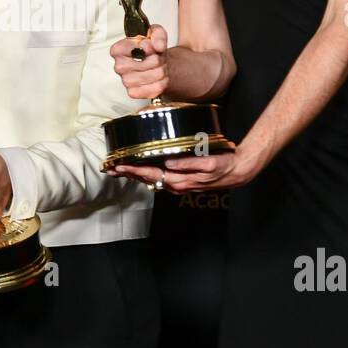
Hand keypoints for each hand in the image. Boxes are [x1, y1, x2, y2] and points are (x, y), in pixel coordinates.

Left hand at [108, 144, 260, 192]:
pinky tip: (140, 168)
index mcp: (180, 179)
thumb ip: (189, 164)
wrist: (237, 171)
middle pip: (147, 178)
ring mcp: (178, 183)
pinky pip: (159, 177)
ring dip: (135, 174)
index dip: (134, 169)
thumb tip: (170, 164)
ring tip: (119, 168)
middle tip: (111, 167)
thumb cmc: (223, 166)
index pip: (151, 173)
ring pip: (151, 179)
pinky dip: (146, 172)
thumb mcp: (209, 164)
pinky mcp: (180, 180)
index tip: (120, 165)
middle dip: (128, 173)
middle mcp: (176, 183)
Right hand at [110, 24, 168, 99]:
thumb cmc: (152, 48)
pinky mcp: (134, 93)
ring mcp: (125, 81)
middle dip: (157, 59)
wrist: (156, 64)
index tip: (149, 46)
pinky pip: (155, 88)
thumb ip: (158, 35)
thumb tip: (157, 46)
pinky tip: (158, 77)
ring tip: (159, 66)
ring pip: (154, 75)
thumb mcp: (156, 33)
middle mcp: (119, 66)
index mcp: (118, 50)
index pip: (130, 49)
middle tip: (157, 57)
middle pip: (146, 63)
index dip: (146, 48)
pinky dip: (162, 82)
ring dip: (162, 70)